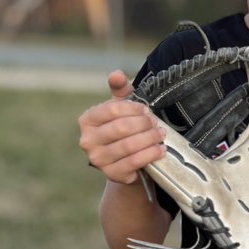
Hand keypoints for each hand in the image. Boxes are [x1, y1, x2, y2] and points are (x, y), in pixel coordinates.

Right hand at [78, 70, 165, 185]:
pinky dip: (150, 154)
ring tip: (160, 134)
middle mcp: (87, 141)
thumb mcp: (122, 107)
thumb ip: (120, 90)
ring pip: (129, 146)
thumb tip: (116, 74)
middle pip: (121, 128)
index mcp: (87, 120)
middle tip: (156, 123)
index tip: (146, 110)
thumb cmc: (123, 128)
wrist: (126, 162)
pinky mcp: (112, 174)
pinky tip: (160, 149)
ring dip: (150, 138)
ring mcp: (98, 159)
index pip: (112, 109)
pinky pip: (134, 162)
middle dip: (144, 124)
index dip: (133, 108)